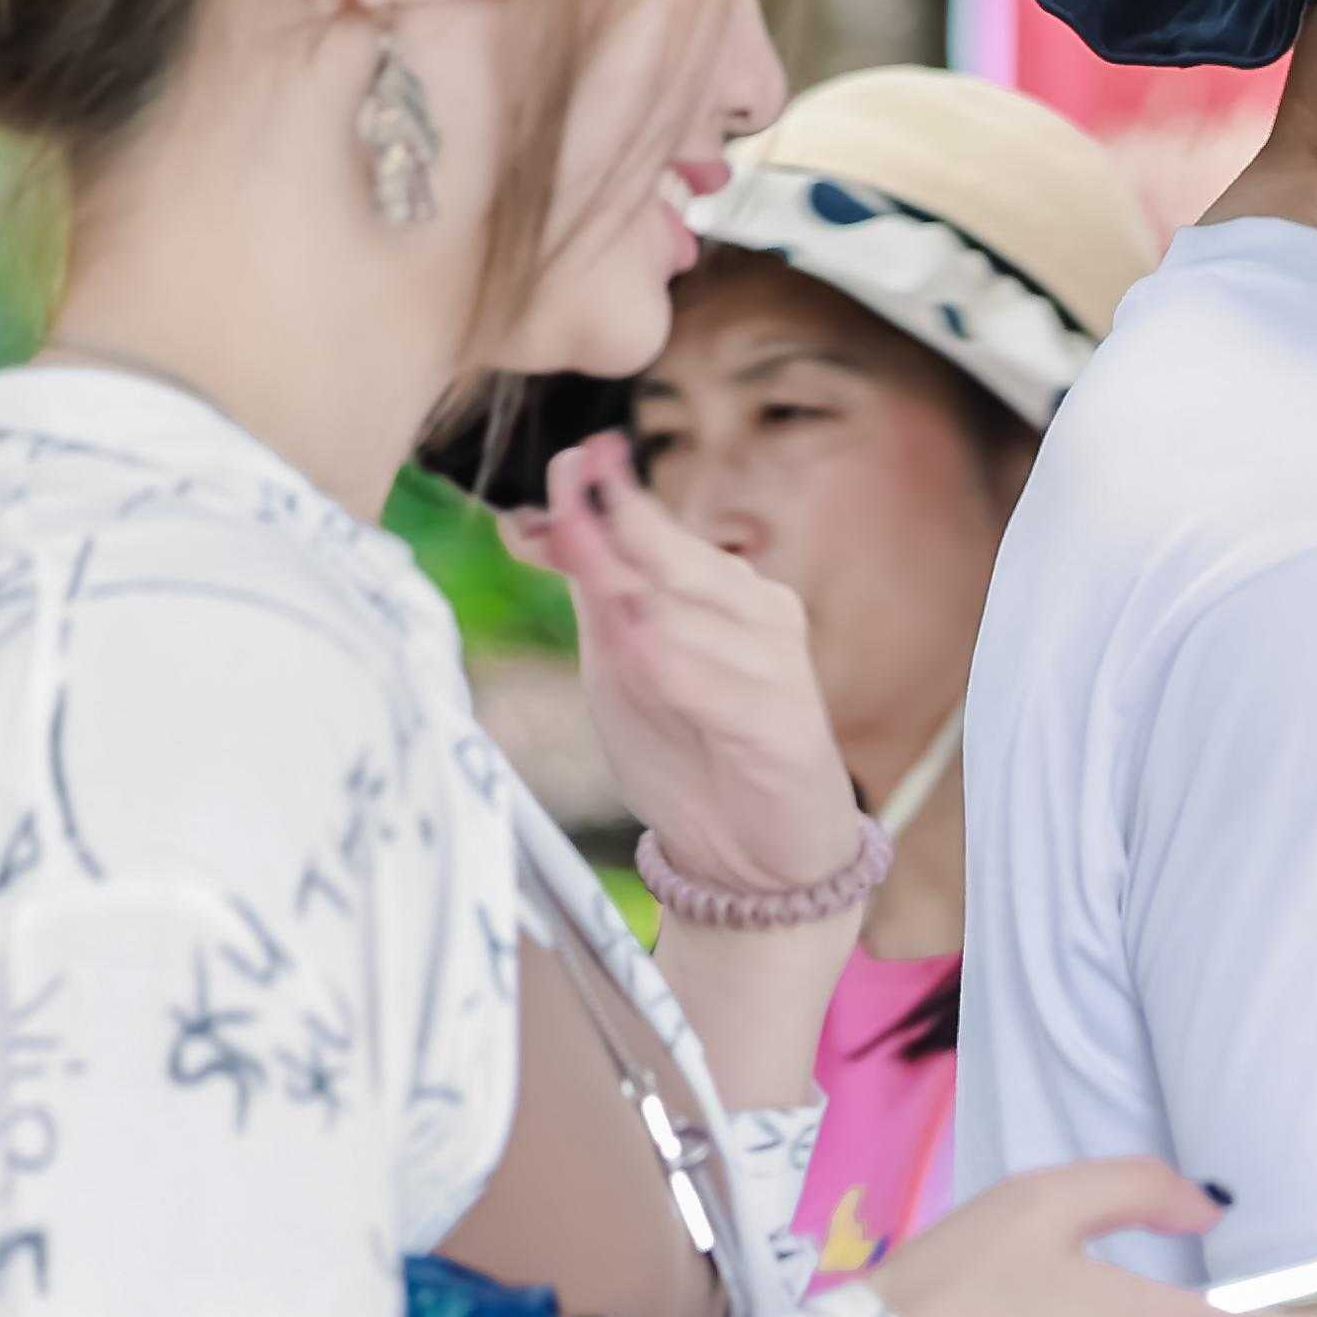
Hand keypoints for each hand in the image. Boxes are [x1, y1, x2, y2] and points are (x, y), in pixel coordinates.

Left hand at [503, 432, 861, 891]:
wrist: (751, 853)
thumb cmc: (688, 749)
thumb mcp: (621, 660)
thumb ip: (591, 592)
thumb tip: (530, 520)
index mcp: (723, 587)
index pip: (652, 524)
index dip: (601, 494)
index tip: (567, 463)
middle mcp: (759, 610)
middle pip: (664, 556)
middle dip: (600, 546)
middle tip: (547, 538)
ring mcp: (777, 661)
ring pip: (678, 612)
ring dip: (631, 629)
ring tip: (634, 670)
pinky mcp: (786, 718)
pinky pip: (705, 678)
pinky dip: (668, 675)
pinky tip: (655, 687)